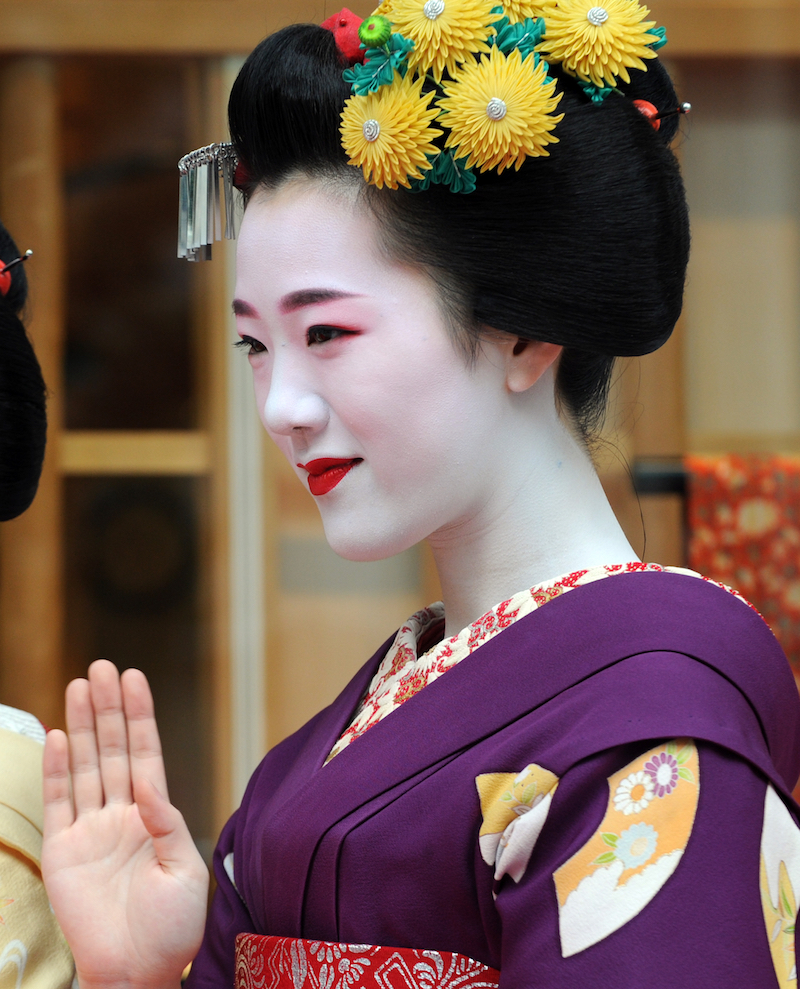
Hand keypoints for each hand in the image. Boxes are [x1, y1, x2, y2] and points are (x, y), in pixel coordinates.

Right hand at [42, 660, 208, 988]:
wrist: (139, 974)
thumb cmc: (174, 929)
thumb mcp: (186, 870)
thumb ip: (168, 822)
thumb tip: (148, 784)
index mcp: (155, 815)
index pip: (145, 753)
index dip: (139, 716)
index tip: (134, 678)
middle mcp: (122, 814)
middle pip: (112, 750)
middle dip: (107, 708)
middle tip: (101, 667)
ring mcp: (91, 830)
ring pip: (84, 766)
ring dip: (80, 726)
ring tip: (78, 686)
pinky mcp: (63, 852)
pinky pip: (58, 802)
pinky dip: (56, 769)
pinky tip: (56, 736)